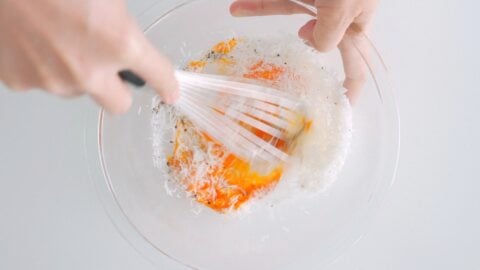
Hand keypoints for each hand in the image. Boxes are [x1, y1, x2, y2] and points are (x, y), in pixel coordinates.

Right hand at [0, 0, 177, 112]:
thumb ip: (120, 24)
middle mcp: (88, 71)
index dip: (166, 84)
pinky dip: (43, 68)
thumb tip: (124, 38)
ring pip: (78, 91)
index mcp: (119, 42)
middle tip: (106, 65)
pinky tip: (34, 41)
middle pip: (119, 104)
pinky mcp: (20, 82)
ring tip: (58, 38)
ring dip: (77, 73)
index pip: (159, 75)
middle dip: (117, 88)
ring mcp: (53, 80)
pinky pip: (43, 82)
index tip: (169, 90)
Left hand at [230, 0, 377, 101]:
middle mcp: (337, 10)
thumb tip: (315, 45)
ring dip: (262, 10)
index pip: (357, 61)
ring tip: (238, 10)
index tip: (346, 105)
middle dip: (296, 45)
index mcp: (355, 20)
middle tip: (278, 65)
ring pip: (290, 9)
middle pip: (316, 36)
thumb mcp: (343, 9)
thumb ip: (329, 35)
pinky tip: (240, 3)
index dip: (353, 85)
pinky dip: (260, 0)